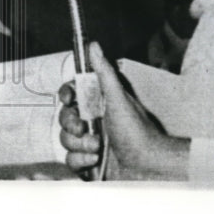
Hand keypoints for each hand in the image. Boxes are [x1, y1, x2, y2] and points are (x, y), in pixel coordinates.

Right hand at [58, 42, 188, 179]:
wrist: (149, 168)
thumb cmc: (138, 132)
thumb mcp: (119, 99)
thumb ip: (104, 73)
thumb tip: (94, 46)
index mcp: (99, 104)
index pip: (73, 93)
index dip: (66, 94)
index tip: (68, 99)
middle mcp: (93, 122)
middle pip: (65, 117)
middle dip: (71, 124)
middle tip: (83, 128)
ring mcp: (89, 142)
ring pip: (65, 140)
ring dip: (79, 145)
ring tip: (97, 148)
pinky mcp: (88, 162)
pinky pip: (70, 160)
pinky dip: (80, 161)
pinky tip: (95, 161)